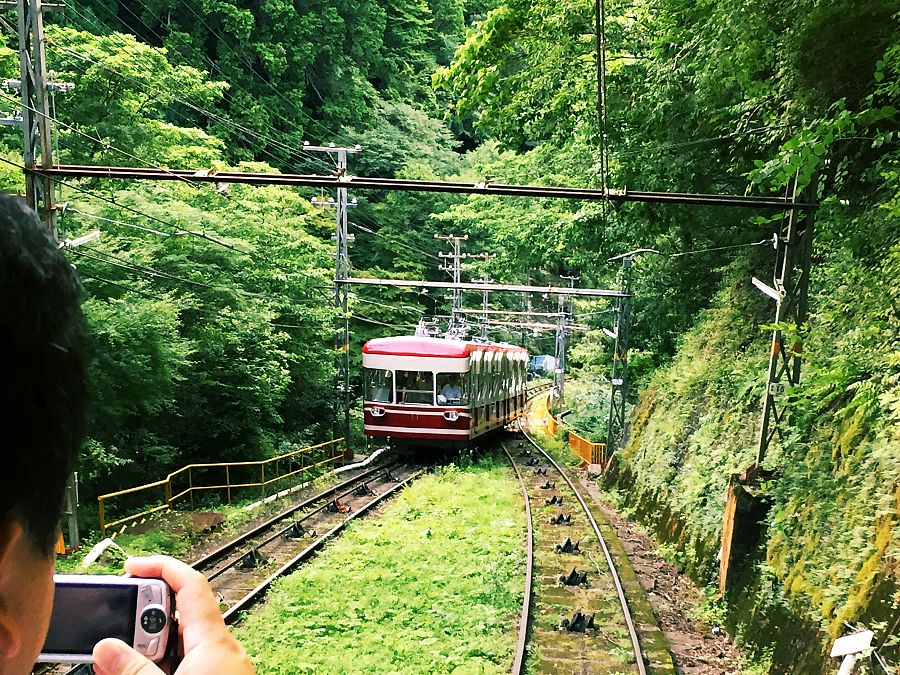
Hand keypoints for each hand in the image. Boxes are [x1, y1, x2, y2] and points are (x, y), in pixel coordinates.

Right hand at [92, 555, 254, 674]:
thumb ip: (134, 668)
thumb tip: (107, 647)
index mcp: (216, 643)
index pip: (192, 585)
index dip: (162, 567)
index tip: (132, 565)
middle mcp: (224, 651)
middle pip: (181, 617)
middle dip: (146, 619)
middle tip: (115, 633)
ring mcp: (222, 668)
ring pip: (182, 644)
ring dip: (151, 647)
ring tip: (121, 661)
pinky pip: (189, 662)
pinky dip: (165, 663)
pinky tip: (144, 671)